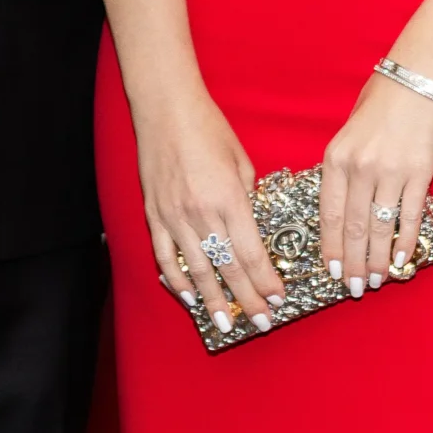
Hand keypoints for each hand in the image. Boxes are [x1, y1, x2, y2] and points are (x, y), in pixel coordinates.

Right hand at [132, 87, 288, 334]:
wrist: (166, 108)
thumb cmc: (209, 129)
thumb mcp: (241, 162)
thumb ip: (247, 199)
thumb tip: (251, 229)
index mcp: (228, 198)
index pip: (251, 252)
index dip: (265, 280)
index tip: (278, 299)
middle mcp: (200, 212)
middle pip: (227, 267)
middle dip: (247, 299)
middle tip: (262, 322)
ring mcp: (174, 216)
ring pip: (196, 269)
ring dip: (213, 300)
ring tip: (226, 323)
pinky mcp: (154, 214)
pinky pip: (165, 256)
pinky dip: (176, 280)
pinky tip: (188, 297)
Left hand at [320, 66, 432, 293]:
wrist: (419, 74)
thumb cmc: (382, 98)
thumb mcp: (349, 129)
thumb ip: (343, 166)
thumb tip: (343, 207)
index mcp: (336, 156)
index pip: (328, 214)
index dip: (331, 248)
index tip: (333, 272)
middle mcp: (359, 167)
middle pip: (353, 228)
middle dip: (354, 263)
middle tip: (356, 288)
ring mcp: (390, 171)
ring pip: (380, 227)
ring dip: (379, 259)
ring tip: (379, 280)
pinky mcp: (419, 172)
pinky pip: (410, 215)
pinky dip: (406, 241)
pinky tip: (404, 259)